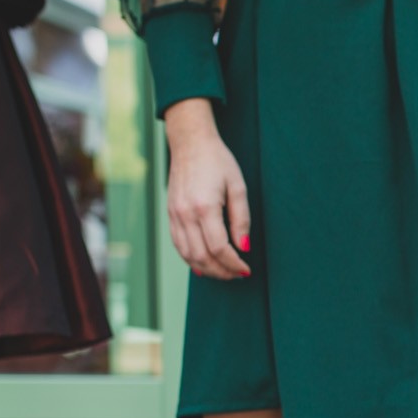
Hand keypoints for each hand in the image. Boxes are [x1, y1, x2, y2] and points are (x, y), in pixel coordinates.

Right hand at [165, 98, 252, 279]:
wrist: (190, 143)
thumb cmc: (218, 161)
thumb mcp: (238, 186)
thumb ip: (241, 219)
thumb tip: (244, 247)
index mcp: (204, 206)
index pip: (219, 247)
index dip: (234, 263)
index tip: (246, 269)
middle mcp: (186, 214)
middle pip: (202, 256)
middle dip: (222, 271)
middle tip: (238, 274)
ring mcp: (175, 215)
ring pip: (188, 255)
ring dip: (207, 269)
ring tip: (224, 272)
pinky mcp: (170, 214)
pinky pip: (179, 245)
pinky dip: (191, 260)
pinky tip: (204, 266)